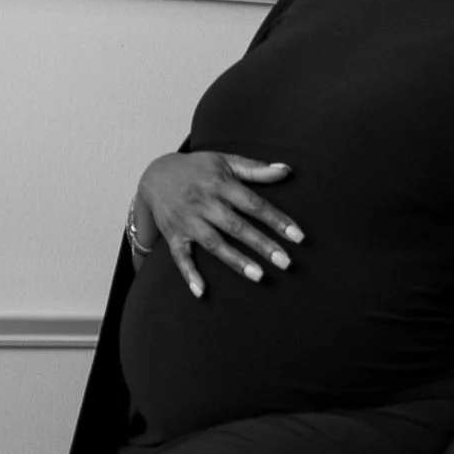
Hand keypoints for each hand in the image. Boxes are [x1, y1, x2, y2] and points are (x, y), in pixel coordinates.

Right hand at [133, 150, 302, 299]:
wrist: (154, 174)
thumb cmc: (197, 168)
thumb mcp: (225, 161)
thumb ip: (256, 169)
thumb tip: (287, 170)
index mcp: (221, 184)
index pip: (254, 205)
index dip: (277, 220)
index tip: (298, 237)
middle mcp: (205, 203)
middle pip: (237, 227)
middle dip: (262, 245)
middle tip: (286, 262)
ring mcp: (188, 221)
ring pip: (214, 244)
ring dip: (236, 261)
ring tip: (259, 276)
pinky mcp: (173, 235)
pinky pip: (180, 257)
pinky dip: (189, 274)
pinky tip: (201, 291)